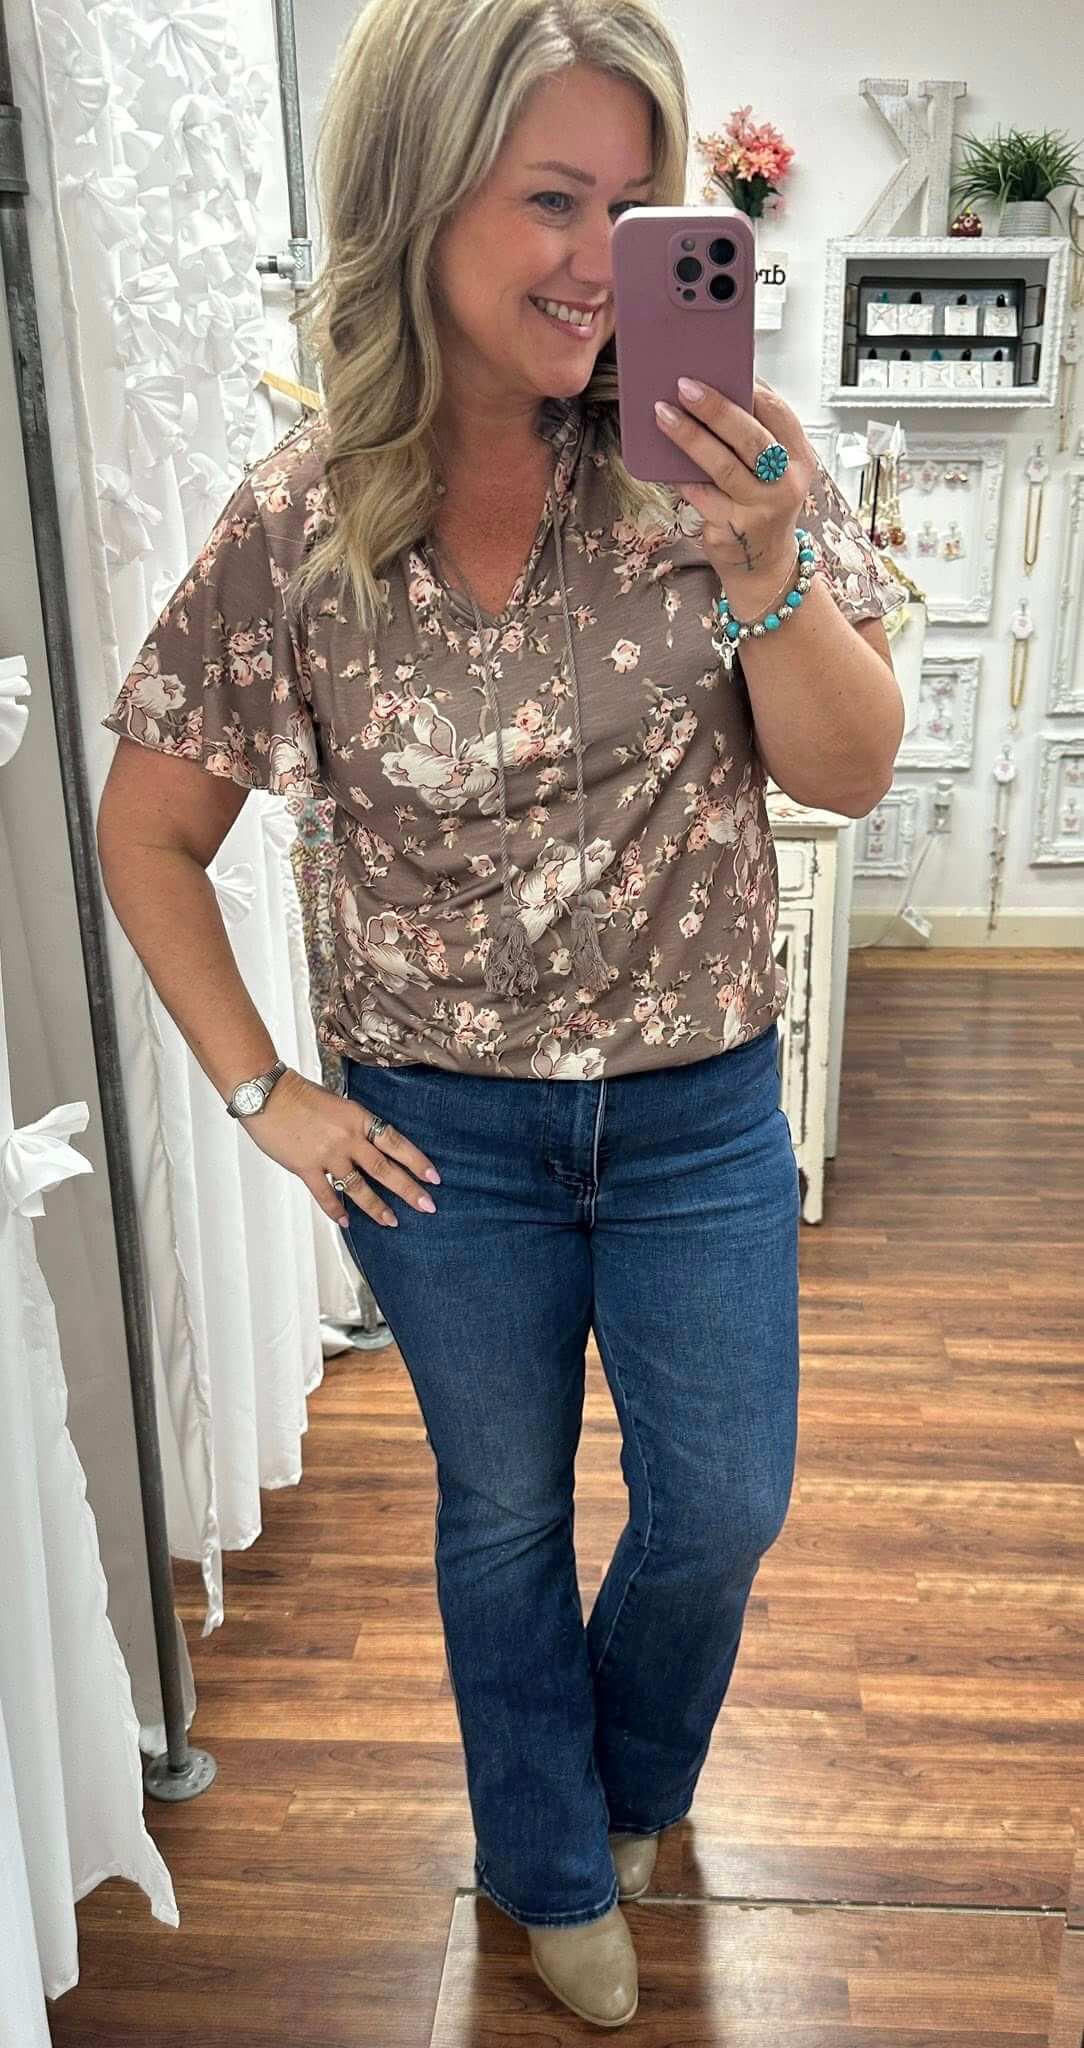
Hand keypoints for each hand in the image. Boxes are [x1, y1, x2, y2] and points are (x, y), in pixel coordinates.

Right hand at [241, 1067, 440, 1228]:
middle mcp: (348, 1138)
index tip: (434, 1178)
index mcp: (359, 1118)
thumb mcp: (338, 1104)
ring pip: (359, 1187)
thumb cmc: (298, 1094)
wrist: (266, 1093)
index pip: (396, 1142)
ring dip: (376, 1207)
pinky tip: (346, 1221)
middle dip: (408, 1190)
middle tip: (427, 1206)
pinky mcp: (306, 1167)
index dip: (417, 1161)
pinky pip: (326, 1194)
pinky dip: (336, 1210)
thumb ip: (354, 1126)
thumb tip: (368, 1147)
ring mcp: (327, 1155)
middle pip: (385, 1168)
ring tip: (391, 1221)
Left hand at [655, 376, 815, 607]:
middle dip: (716, 409)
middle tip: (685, 386)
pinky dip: (681, 474)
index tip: (721, 368)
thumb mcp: (774, 471)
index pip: (779, 414)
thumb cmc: (763, 506)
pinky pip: (701, 494)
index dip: (751, 389)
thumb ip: (755, 438)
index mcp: (799, 459)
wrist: (763, 566)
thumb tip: (715, 393)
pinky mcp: (732, 529)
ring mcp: (760, 509)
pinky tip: (662, 457)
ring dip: (689, 436)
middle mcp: (785, 484)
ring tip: (662, 413)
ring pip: (722, 466)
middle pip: (750, 438)